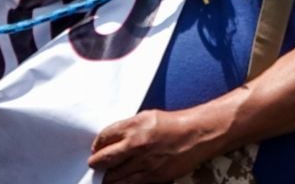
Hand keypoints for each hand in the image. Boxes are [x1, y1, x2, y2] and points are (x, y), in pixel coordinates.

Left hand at [89, 108, 217, 183]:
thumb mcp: (148, 117)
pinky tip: (121, 179)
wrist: (198, 135)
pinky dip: (122, 183)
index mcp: (134, 126)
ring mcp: (144, 162)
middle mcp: (136, 144)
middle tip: (96, 164)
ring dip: (108, 176)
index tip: (96, 149)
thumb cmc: (174, 124)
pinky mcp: (153, 176)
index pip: (103, 138)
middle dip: (96, 163)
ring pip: (112, 177)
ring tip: (109, 173)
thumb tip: (110, 141)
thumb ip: (128, 128)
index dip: (97, 145)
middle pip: (102, 160)